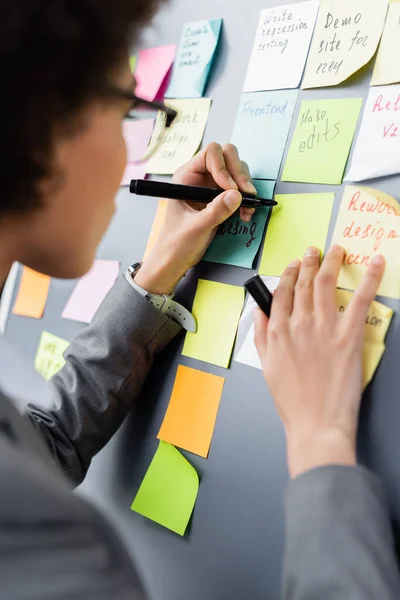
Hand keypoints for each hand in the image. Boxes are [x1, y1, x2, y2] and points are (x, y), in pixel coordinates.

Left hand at [135, 143, 256, 293]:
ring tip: (247, 210)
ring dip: (246, 188)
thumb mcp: (195, 228)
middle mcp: (200, 176)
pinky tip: (246, 214)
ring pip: (237, 171)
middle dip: (240, 174)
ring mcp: (212, 186)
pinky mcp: (221, 198)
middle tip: (247, 195)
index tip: (230, 190)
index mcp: (187, 176)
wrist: (176, 259)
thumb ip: (215, 211)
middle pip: (228, 156)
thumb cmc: (177, 243)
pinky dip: (247, 199)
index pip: (211, 154)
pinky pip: (239, 189)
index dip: (224, 168)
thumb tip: (236, 195)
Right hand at [254, 245, 385, 477]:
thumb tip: (259, 312)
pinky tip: (374, 263)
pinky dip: (369, 278)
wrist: (315, 423)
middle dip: (309, 261)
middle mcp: (299, 323)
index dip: (290, 274)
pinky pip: (360, 299)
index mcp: (277, 331)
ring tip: (336, 250)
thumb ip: (260, 336)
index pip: (283, 293)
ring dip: (331, 261)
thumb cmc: (291, 401)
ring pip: (326, 283)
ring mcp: (324, 328)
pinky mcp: (349, 336)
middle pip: (304, 283)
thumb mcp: (266, 367)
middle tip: (314, 250)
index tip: (294, 264)